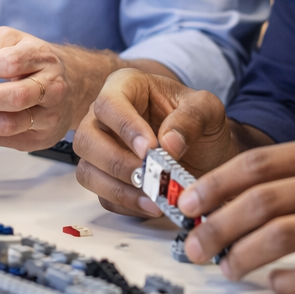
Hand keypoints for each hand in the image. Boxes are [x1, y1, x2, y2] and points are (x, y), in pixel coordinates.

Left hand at [0, 27, 99, 148]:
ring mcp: (49, 117)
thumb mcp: (14, 41)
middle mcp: (52, 88)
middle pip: (14, 98)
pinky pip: (5, 141)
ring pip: (9, 125)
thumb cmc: (37, 62)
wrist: (74, 84)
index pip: (11, 63)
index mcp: (43, 58)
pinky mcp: (42, 139)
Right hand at [72, 68, 237, 216]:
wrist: (208, 151)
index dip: (125, 127)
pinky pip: (104, 197)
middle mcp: (105, 118)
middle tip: (147, 175)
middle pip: (86, 139)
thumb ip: (192, 118)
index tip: (149, 148)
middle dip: (116, 162)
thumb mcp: (208, 110)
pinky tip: (152, 205)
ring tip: (153, 196)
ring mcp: (101, 151)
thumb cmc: (200, 122)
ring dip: (118, 189)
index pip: (109, 103)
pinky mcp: (107, 180)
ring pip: (87, 172)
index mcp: (125, 88)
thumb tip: (169, 142)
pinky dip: (126, 205)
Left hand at [179, 134, 294, 293]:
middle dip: (217, 225)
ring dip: (244, 255)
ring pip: (283, 235)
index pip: (257, 164)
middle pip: (261, 200)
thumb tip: (231, 195)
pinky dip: (287, 283)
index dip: (214, 185)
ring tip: (228, 268)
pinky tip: (275, 286)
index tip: (187, 204)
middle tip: (195, 246)